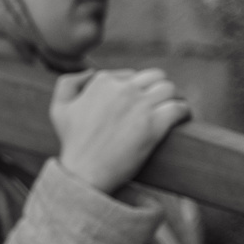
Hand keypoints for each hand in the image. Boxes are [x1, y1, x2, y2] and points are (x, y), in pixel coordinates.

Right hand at [50, 68, 189, 193]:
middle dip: (157, 90)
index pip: (132, 75)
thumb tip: (91, 71)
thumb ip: (69, 83)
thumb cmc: (73, 142)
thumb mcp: (59, 109)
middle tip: (158, 106)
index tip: (138, 104)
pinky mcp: (155, 123)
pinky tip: (182, 120)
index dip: (137, 89)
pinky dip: (184, 112)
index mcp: (102, 82)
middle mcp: (122, 89)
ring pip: (170, 89)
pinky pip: (180, 107)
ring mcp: (140, 105)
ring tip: (171, 113)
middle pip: (155, 77)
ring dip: (172, 99)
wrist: (85, 172)